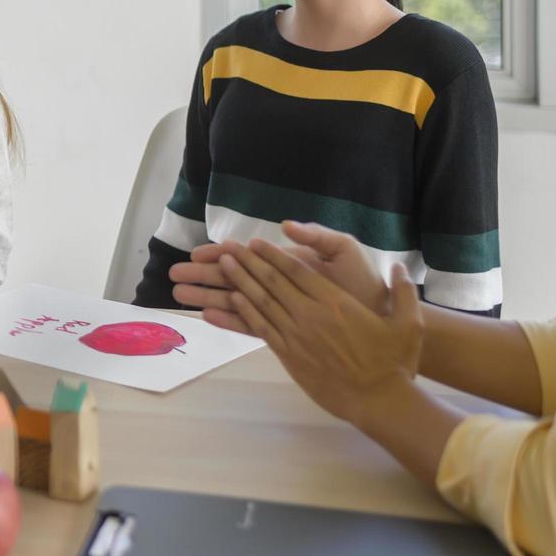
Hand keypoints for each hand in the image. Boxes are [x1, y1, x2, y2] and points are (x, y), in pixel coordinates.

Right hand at [171, 220, 388, 331]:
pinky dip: (228, 320)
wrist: (382, 320)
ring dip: (206, 298)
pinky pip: (250, 324)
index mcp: (287, 265)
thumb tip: (284, 225)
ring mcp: (280, 308)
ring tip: (178, 298)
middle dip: (202, 276)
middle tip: (173, 276)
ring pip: (234, 301)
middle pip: (232, 278)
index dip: (221, 254)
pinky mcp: (284, 330)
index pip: (247, 258)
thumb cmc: (364, 285)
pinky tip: (207, 317)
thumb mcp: (344, 251)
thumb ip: (316, 237)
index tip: (196, 254)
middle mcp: (279, 286)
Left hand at [220, 240, 423, 426]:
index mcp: (335, 302)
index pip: (297, 270)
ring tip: (223, 265)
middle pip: (272, 281)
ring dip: (240, 281)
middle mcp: (311, 315)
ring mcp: (297, 336)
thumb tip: (399, 265)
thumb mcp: (409, 323)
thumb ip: (404, 291)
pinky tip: (233, 299)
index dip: (274, 254)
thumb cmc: (394, 363)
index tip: (255, 242)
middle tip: (227, 246)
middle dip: (248, 261)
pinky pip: (262, 328)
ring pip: (262, 302)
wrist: (378, 401)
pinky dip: (245, 311)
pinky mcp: (289, 355)